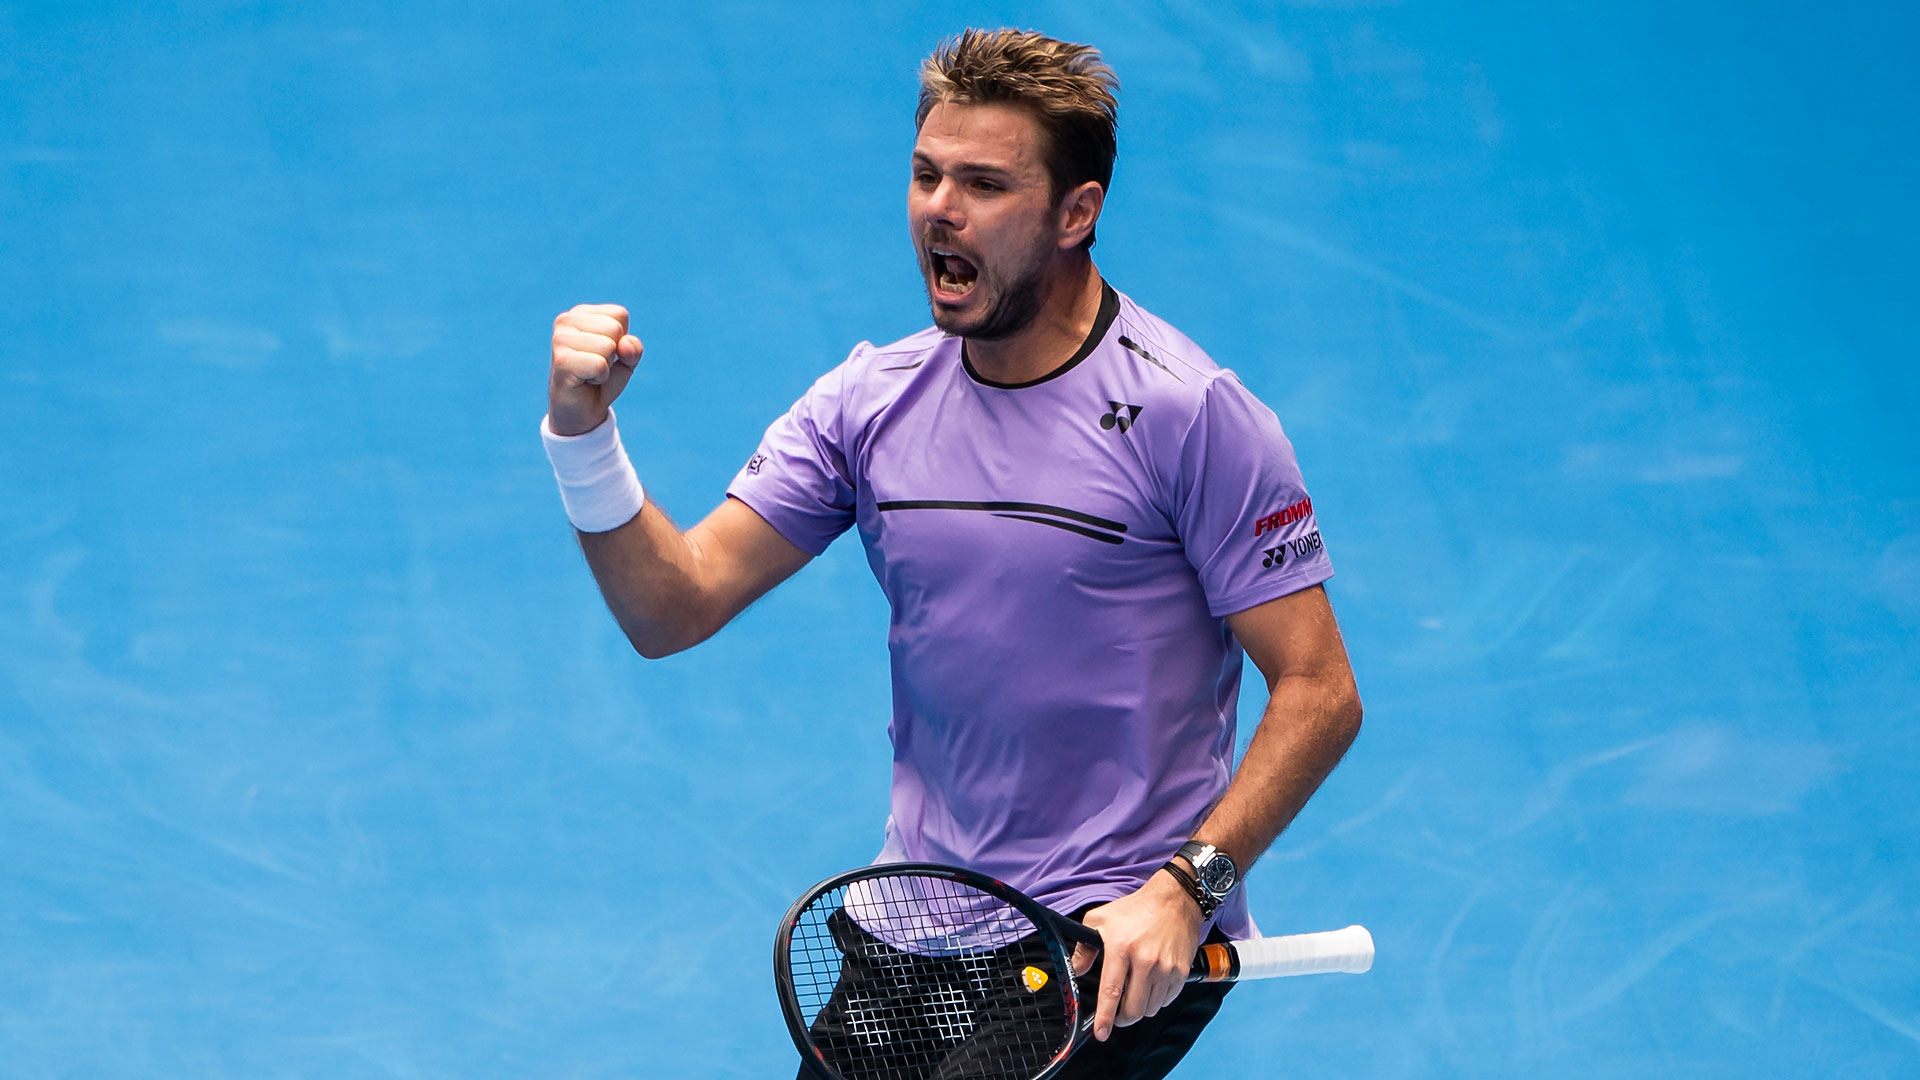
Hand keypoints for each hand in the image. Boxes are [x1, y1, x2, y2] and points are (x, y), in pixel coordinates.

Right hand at [549, 303, 643, 435]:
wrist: (581, 412)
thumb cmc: (601, 381)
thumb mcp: (626, 360)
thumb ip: (633, 347)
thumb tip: (625, 344)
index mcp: (580, 314)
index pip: (619, 314)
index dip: (621, 339)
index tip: (604, 354)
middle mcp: (566, 321)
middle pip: (614, 328)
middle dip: (614, 353)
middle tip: (596, 366)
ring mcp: (560, 339)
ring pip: (608, 345)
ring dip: (606, 366)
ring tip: (589, 373)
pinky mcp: (561, 361)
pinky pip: (599, 364)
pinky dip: (600, 377)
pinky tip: (584, 381)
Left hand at [1070, 869, 1204, 1041]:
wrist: (1175, 900)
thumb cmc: (1136, 909)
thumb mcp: (1101, 919)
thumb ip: (1085, 947)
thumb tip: (1077, 971)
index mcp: (1122, 948)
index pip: (1111, 992)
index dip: (1104, 1017)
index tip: (1101, 1033)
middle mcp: (1146, 961)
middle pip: (1134, 1009)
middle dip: (1122, 1019)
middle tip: (1117, 1015)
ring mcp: (1166, 968)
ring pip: (1150, 1008)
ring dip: (1140, 1008)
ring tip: (1135, 993)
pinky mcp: (1181, 971)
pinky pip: (1167, 1000)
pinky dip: (1157, 1000)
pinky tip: (1151, 985)